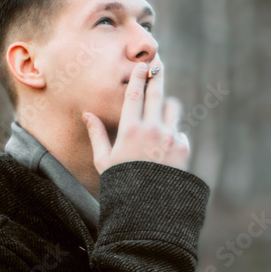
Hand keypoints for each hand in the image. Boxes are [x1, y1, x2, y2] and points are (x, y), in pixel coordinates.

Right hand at [82, 56, 190, 173]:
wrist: (148, 207)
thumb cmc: (121, 184)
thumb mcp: (104, 161)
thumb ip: (97, 135)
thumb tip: (87, 114)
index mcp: (130, 130)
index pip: (134, 94)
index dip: (138, 76)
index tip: (141, 65)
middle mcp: (152, 130)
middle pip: (157, 93)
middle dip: (157, 75)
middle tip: (158, 64)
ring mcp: (170, 137)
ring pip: (172, 108)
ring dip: (166, 106)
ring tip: (160, 111)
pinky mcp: (183, 147)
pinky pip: (179, 131)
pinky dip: (173, 133)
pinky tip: (164, 146)